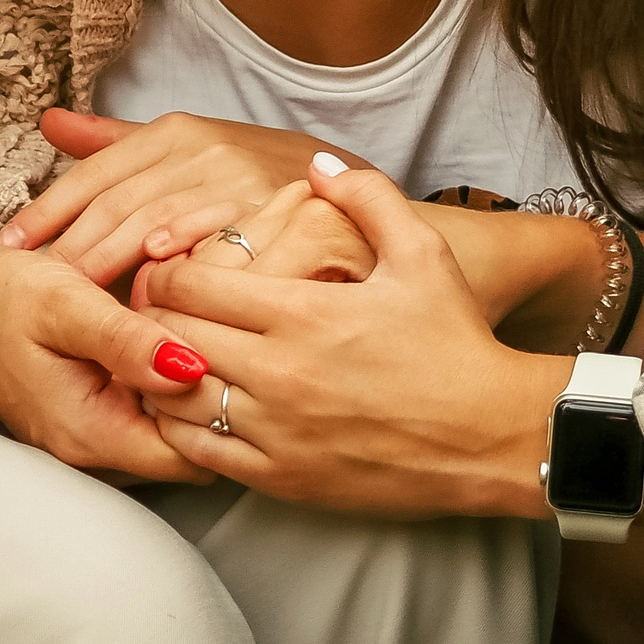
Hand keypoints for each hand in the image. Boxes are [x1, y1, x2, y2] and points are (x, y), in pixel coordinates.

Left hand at [0, 108, 363, 288]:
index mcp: (182, 133)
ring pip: (166, 226)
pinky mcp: (284, 226)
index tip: (9, 245)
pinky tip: (157, 299)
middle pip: (124, 204)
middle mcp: (211, 154)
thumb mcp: (194, 149)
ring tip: (76, 300)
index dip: (51, 209)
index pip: (100, 172)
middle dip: (73, 247)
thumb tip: (49, 122)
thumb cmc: (264, 186)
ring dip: (117, 266)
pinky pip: (227, 254)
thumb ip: (119, 144)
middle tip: (33, 285)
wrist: (356, 209)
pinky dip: (189, 275)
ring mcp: (248, 189)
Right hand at [0, 238, 215, 482]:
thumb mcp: (66, 306)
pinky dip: (162, 388)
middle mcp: (90, 453)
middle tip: (215, 337)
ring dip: (186, 393)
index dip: (219, 409)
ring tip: (189, 336)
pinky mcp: (88, 424)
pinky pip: (144, 419)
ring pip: (168, 435)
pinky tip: (163, 347)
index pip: (189, 456)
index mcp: (89, 434)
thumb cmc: (5, 298)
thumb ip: (127, 341)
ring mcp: (87, 443)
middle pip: (184, 451)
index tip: (226, 354)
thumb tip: (191, 369)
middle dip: (209, 401)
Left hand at [137, 154, 568, 519]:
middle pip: (170, 338)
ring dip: (158, 373)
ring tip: (162, 354)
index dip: (166, 270)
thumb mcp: (421, 252)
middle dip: (151, 317)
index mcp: (304, 312)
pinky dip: (180, 428)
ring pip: (174, 399)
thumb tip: (318, 164)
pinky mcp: (284, 479)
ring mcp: (278, 432)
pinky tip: (191, 407)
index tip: (169, 265)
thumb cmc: (457, 340)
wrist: (494, 434)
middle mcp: (280, 373)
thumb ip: (367, 196)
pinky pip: (200, 454)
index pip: (190, 285)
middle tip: (150, 307)